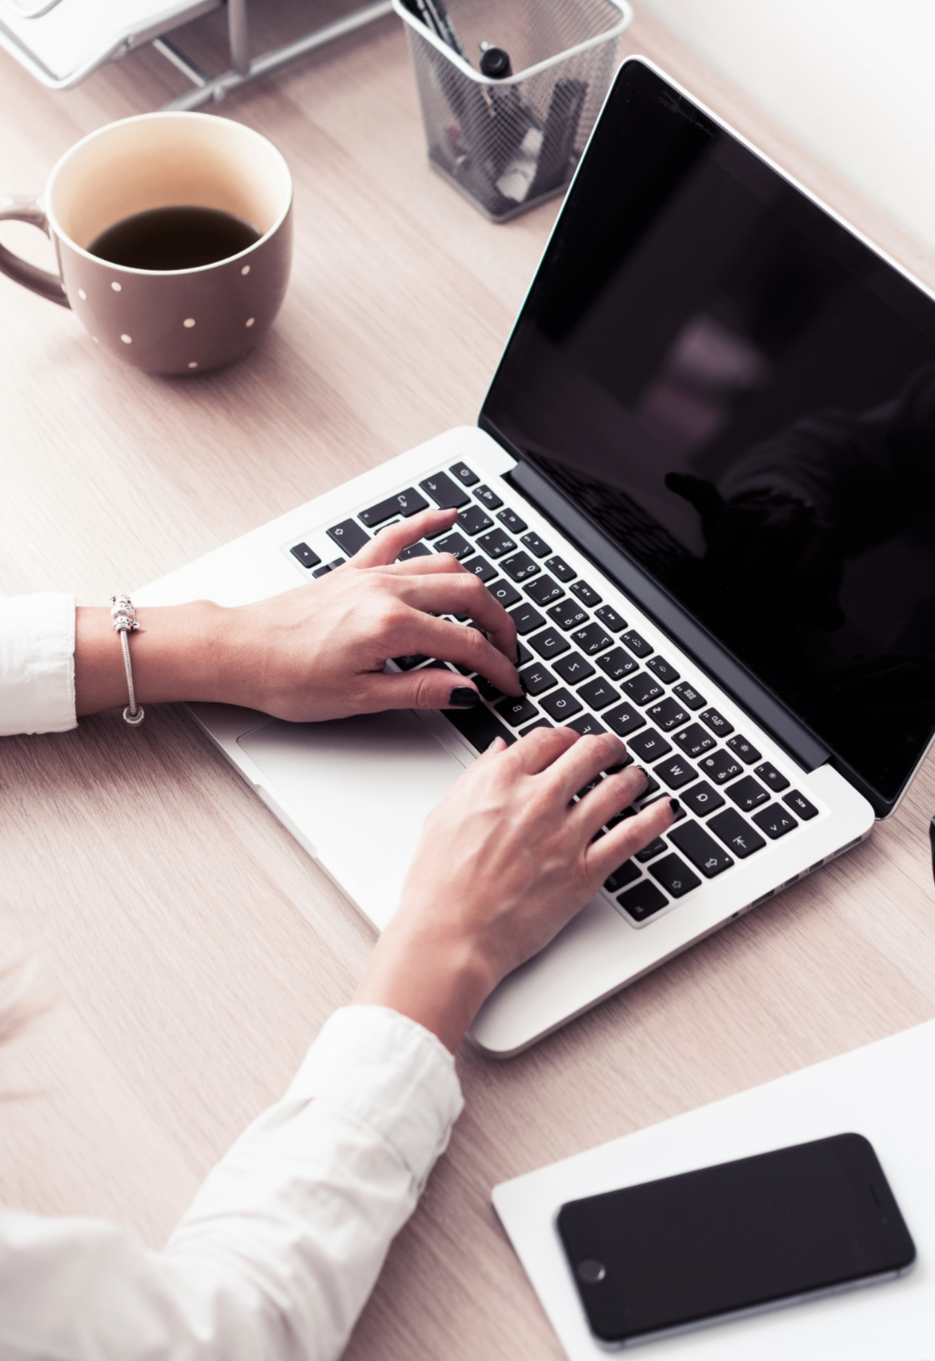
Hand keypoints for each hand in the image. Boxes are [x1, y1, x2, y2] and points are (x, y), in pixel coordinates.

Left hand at [74, 509, 521, 718]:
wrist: (238, 651)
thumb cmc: (285, 676)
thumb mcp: (358, 699)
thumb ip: (418, 691)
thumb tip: (463, 690)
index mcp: (390, 627)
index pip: (466, 644)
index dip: (495, 667)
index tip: (508, 684)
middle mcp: (385, 591)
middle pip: (469, 595)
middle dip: (500, 626)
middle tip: (508, 654)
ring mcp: (371, 575)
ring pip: (444, 566)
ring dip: (475, 590)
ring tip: (487, 618)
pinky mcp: (354, 570)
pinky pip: (399, 536)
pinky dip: (427, 523)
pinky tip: (449, 515)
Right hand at [355, 727, 675, 1049]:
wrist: (450, 935)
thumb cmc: (438, 884)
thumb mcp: (444, 813)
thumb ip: (477, 775)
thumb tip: (498, 750)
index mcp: (500, 781)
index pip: (548, 738)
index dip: (567, 736)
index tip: (572, 742)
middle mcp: (537, 800)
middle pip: (589, 753)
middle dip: (607, 747)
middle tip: (613, 750)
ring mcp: (565, 835)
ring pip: (617, 788)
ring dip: (633, 777)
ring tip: (637, 777)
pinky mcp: (585, 871)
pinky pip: (632, 836)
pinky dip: (655, 818)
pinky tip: (664, 809)